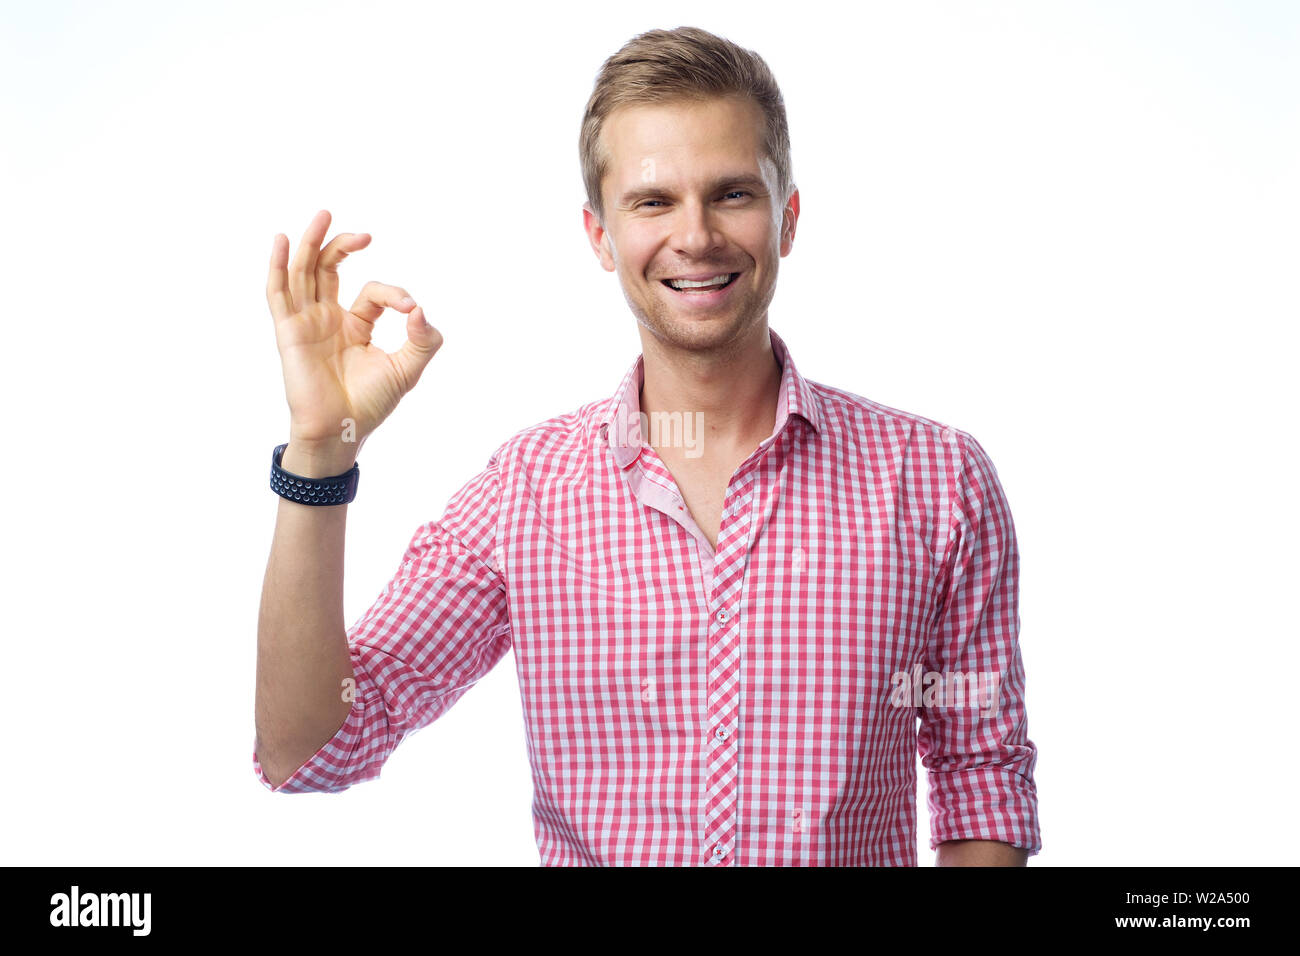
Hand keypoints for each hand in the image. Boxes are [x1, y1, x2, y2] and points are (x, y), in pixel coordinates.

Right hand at [266, 209, 441, 466]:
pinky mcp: (289, 331)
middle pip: (327, 268)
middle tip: (364, 232)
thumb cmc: (371, 404)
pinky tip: (280, 241)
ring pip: (303, 272)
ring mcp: (306, 322)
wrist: (342, 431)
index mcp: (354, 325)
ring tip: (324, 215)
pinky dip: (276, 266)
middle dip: (341, 244)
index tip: (411, 309)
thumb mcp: (408, 369)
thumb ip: (424, 340)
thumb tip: (421, 310)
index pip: (372, 293)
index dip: (394, 294)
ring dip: (311, 242)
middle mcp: (327, 318)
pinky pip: (278, 293)